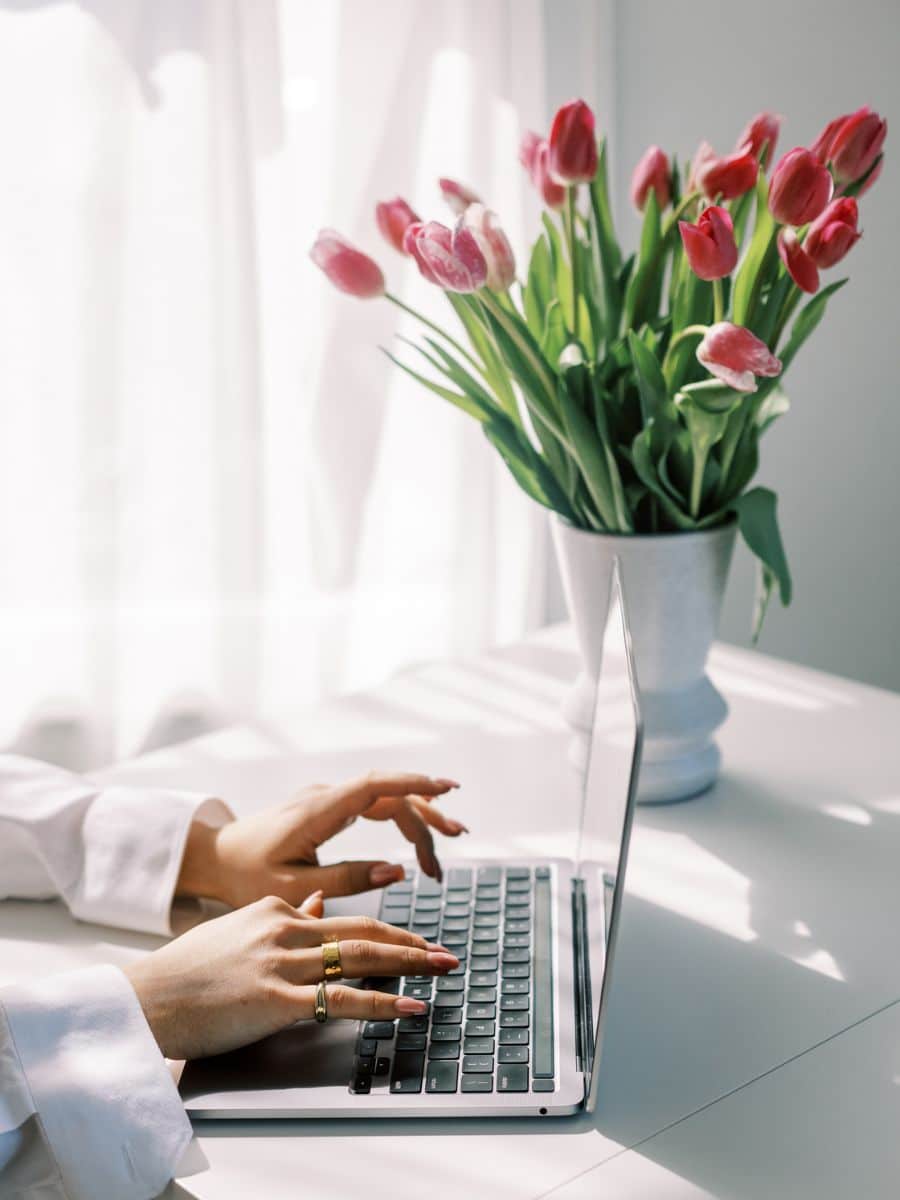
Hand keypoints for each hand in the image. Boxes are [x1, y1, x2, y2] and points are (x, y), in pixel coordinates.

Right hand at [125, 895, 456, 1059]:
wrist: (148, 997)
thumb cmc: (189, 971)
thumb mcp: (238, 930)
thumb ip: (282, 917)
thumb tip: (315, 904)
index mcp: (276, 912)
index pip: (346, 919)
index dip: (388, 931)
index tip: (417, 942)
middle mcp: (284, 930)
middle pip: (363, 933)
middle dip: (412, 945)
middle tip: (446, 955)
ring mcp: (281, 963)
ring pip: (358, 958)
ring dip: (409, 965)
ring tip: (441, 972)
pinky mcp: (274, 998)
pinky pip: (340, 999)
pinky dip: (382, 1002)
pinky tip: (410, 1008)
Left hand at [177, 771, 464, 908]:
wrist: (216, 857)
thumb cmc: (248, 876)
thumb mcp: (294, 888)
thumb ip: (347, 879)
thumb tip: (398, 869)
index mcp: (317, 811)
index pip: (375, 785)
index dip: (414, 783)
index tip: (448, 789)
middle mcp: (326, 795)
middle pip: (390, 795)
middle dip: (426, 819)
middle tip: (449, 853)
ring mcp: (329, 798)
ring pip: (386, 798)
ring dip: (419, 819)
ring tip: (446, 848)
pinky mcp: (330, 806)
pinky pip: (375, 804)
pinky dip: (401, 817)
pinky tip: (419, 839)